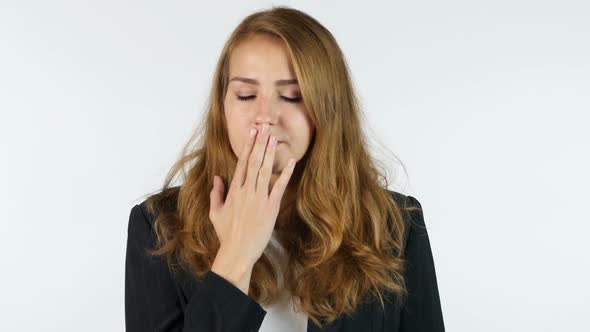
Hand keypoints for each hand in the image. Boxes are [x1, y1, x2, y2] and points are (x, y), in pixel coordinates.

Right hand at [209, 123, 295, 287]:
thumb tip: (217, 178)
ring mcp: (259, 198)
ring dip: (269, 153)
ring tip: (273, 137)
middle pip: (254, 162)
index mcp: (234, 191)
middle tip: (265, 127)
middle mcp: (246, 191)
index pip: (241, 163)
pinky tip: (291, 161)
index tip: (252, 133)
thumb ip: (216, 193)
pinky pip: (279, 187)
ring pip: (265, 170)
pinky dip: (285, 173)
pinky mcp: (270, 207)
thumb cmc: (226, 234)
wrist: (237, 251)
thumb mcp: (215, 213)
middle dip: (259, 143)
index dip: (248, 147)